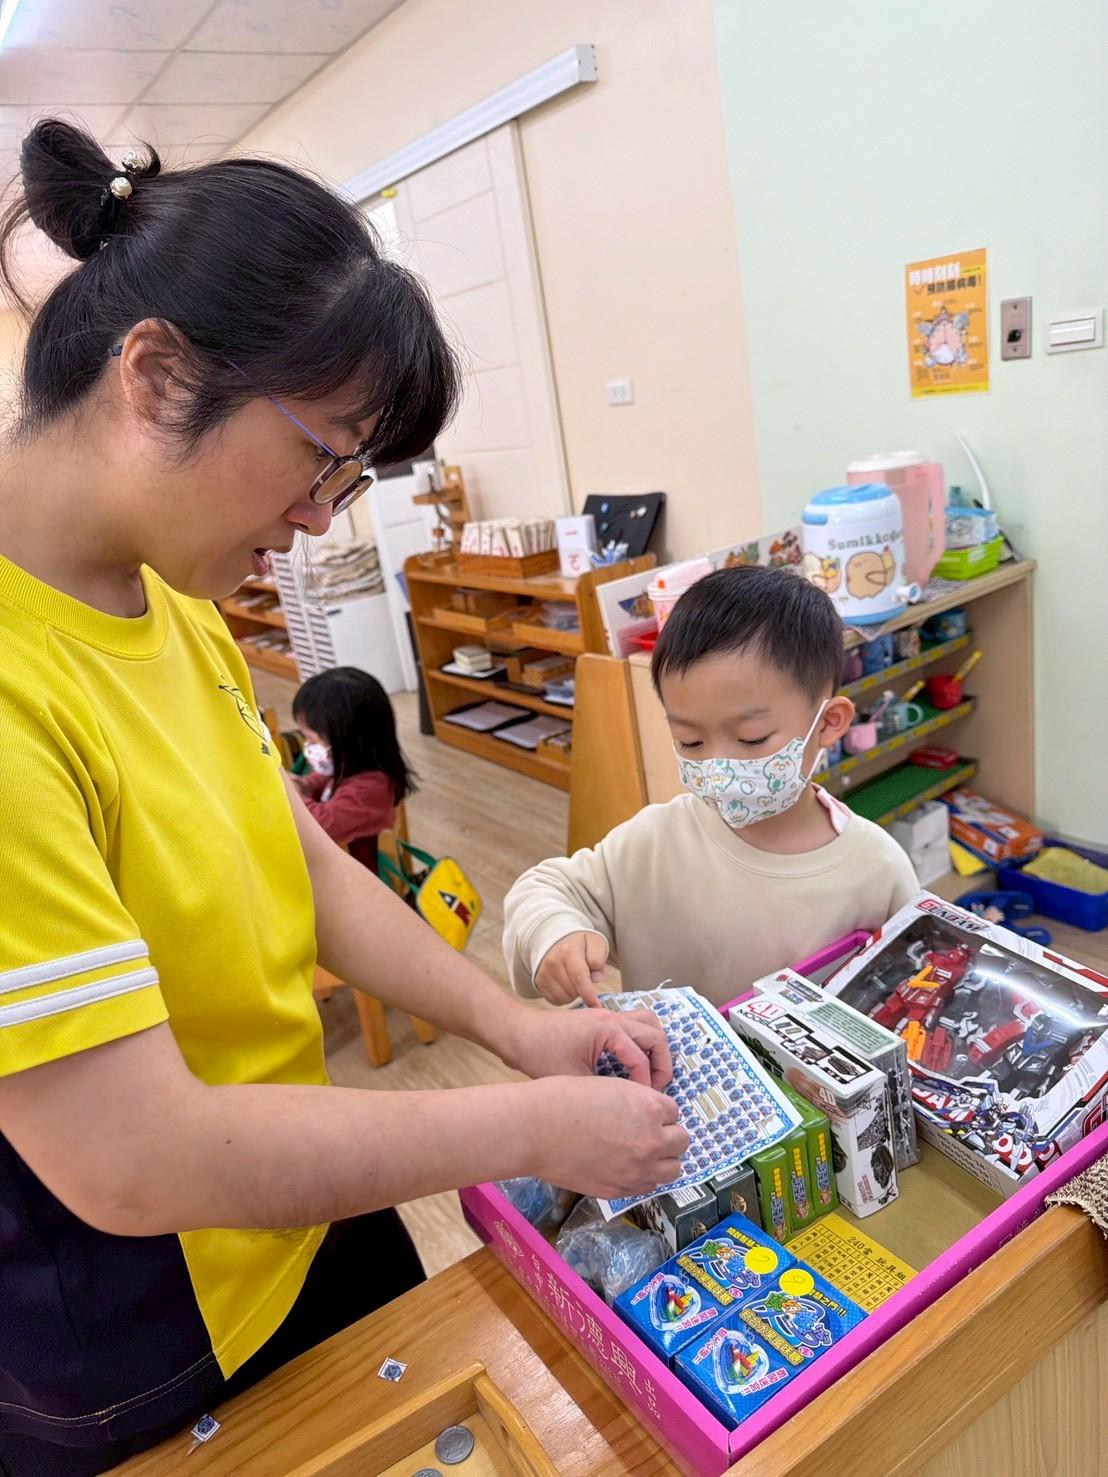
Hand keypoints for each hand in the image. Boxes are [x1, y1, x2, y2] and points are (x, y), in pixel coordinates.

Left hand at [508, 1001, 672, 1091]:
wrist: (517, 1034)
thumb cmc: (540, 1055)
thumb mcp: (573, 1080)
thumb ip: (604, 1091)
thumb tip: (627, 1105)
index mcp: (608, 1029)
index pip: (640, 1058)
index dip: (646, 1083)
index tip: (642, 1103)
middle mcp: (612, 1016)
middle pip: (655, 1034)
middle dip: (660, 1063)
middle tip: (655, 1088)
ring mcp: (607, 1014)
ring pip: (648, 1023)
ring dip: (654, 1048)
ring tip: (649, 1074)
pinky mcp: (600, 1019)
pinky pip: (633, 1025)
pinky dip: (641, 1042)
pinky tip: (632, 1064)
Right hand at [529, 1076, 689, 1199]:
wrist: (534, 1130)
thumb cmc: (564, 1098)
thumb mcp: (609, 1087)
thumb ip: (636, 1102)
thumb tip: (648, 1114)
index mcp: (649, 1107)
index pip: (674, 1111)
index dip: (658, 1110)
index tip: (644, 1111)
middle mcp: (650, 1140)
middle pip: (682, 1141)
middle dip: (667, 1134)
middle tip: (647, 1131)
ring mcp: (637, 1170)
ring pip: (673, 1169)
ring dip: (662, 1159)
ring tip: (641, 1151)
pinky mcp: (620, 1190)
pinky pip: (648, 1186)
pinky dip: (643, 1176)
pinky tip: (625, 1165)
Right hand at [535, 931, 609, 1006]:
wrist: (558, 940)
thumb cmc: (581, 944)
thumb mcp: (595, 944)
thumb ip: (598, 959)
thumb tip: (596, 978)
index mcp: (569, 951)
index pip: (579, 977)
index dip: (588, 994)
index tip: (596, 1005)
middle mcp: (553, 961)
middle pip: (572, 990)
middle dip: (584, 991)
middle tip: (587, 981)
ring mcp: (544, 972)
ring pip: (563, 998)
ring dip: (574, 995)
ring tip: (576, 982)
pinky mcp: (539, 982)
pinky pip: (555, 1000)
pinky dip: (564, 998)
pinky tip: (568, 986)